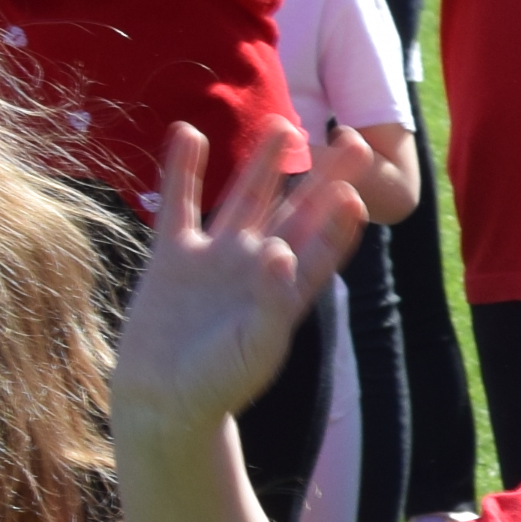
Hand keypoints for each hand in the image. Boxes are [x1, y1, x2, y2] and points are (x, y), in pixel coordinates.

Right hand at [113, 121, 375, 435]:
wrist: (163, 399)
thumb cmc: (219, 384)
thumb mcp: (254, 349)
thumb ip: (271, 301)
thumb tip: (278, 251)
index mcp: (288, 292)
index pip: (325, 248)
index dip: (341, 221)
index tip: (357, 192)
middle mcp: (259, 266)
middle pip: (298, 212)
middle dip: (325, 179)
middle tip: (354, 140)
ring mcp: (218, 257)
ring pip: (246, 198)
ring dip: (265, 163)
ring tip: (285, 122)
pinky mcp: (175, 255)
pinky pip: (180, 204)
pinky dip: (183, 170)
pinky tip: (188, 131)